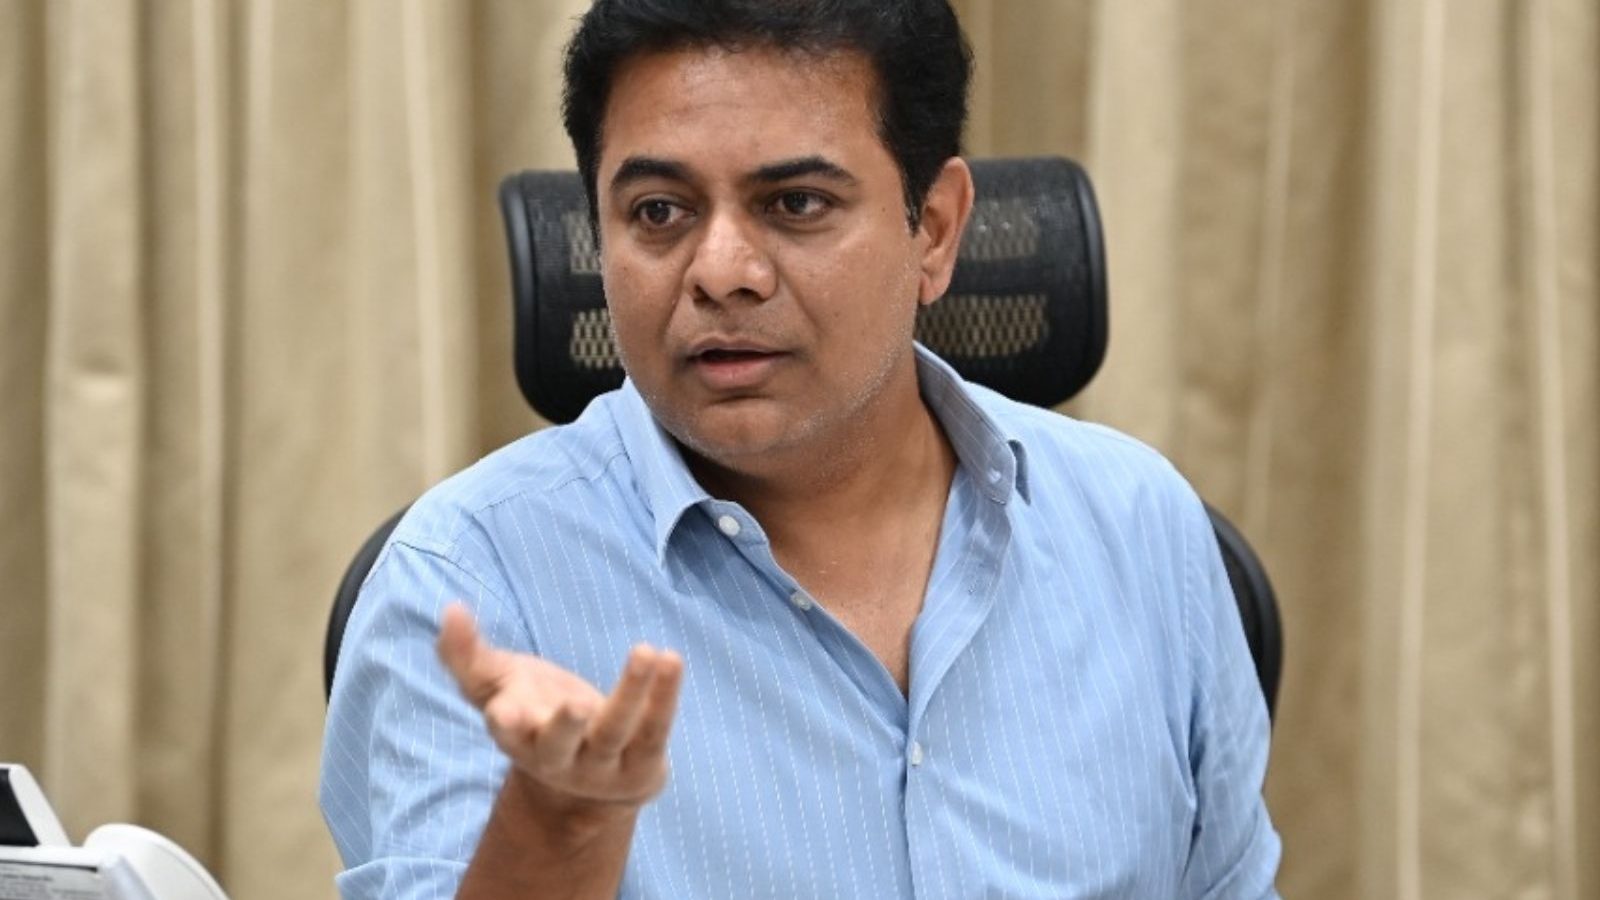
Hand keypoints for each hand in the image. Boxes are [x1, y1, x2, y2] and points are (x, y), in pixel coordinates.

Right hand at [437, 602, 683, 810]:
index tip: (503, 712)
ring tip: (647, 651)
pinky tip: (671, 660)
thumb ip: (466, 654)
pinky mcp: (642, 764)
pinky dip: (664, 695)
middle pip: (558, 746)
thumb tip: (450, 610)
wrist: (589, 778)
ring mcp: (602, 765)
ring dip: (631, 693)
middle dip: (565, 728)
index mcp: (518, 738)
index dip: (506, 722)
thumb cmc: (535, 713)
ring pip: (615, 731)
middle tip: (575, 705)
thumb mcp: (498, 684)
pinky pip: (654, 729)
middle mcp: (558, 758)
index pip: (507, 731)